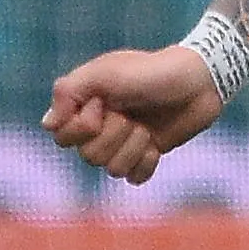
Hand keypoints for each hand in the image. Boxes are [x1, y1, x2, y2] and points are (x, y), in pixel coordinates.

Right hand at [39, 45, 224, 185]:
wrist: (199, 81)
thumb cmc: (151, 71)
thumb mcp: (104, 72)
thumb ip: (68, 92)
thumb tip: (49, 125)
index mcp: (84, 107)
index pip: (62, 137)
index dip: (81, 127)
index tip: (102, 105)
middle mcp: (100, 128)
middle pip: (87, 156)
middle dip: (113, 136)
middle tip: (131, 115)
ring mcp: (125, 143)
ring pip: (111, 170)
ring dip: (133, 148)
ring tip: (146, 127)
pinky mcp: (148, 155)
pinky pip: (135, 178)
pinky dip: (146, 164)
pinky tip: (155, 145)